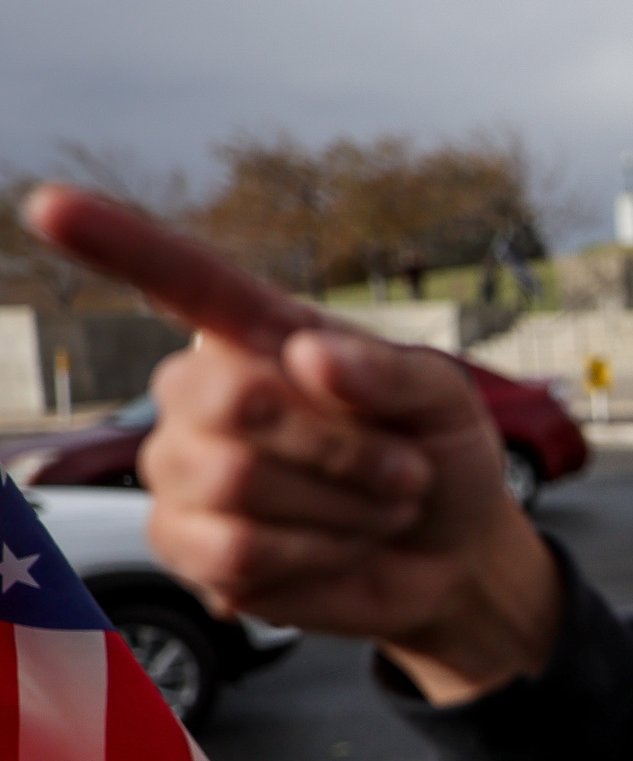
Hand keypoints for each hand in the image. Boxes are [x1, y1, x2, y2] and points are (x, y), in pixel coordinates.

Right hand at [21, 187, 556, 705]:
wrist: (454, 556)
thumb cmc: (437, 454)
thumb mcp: (444, 399)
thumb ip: (389, 371)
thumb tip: (307, 354)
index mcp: (258, 334)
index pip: (178, 278)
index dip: (113, 242)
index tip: (50, 204)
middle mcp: (202, 392)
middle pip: (232, 401)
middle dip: (340, 446)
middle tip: (404, 470)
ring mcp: (183, 468)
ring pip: (236, 481)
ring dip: (341, 505)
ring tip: (379, 506)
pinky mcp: (186, 545)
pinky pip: (235, 551)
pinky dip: (317, 555)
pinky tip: (338, 548)